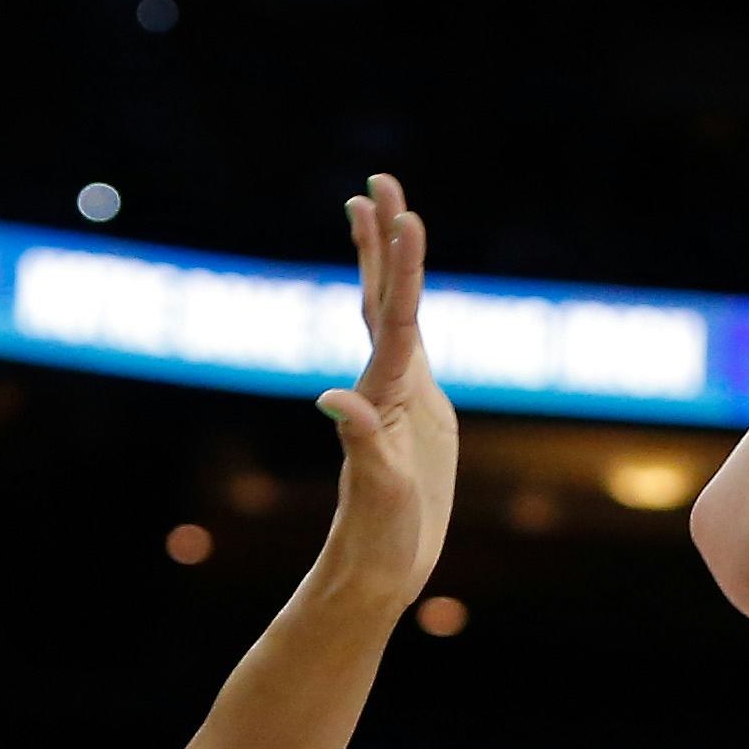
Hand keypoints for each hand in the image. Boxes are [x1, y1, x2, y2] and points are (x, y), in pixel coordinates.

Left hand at [316, 173, 460, 612]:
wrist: (376, 569)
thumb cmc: (378, 539)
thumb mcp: (376, 492)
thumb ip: (360, 446)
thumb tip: (333, 400)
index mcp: (384, 394)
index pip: (395, 317)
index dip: (400, 266)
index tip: (401, 214)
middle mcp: (386, 383)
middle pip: (386, 295)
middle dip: (383, 238)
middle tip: (377, 179)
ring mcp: (399, 392)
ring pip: (391, 310)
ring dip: (386, 260)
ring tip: (382, 208)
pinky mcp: (416, 409)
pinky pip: (410, 342)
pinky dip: (407, 305)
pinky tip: (404, 289)